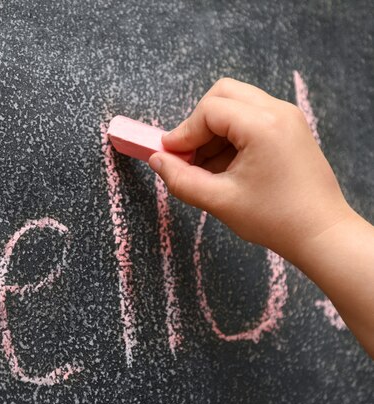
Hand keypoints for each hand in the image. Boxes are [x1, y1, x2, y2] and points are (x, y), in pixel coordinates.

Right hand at [149, 78, 353, 260]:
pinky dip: (231, 134)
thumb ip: (181, 179)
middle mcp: (278, 112)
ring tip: (206, 165)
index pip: (209, 111)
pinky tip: (225, 166)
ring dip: (214, 129)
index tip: (169, 155)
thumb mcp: (219, 201)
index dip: (183, 133)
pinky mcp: (290, 129)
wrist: (321, 233)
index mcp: (263, 126)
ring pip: (236, 103)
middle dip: (198, 123)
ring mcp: (287, 118)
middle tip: (187, 154)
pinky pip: (251, 117)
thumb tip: (157, 160)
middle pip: (223, 94)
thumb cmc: (276, 219)